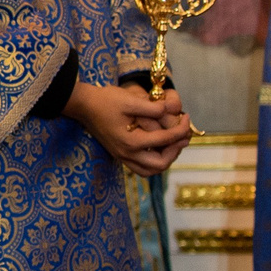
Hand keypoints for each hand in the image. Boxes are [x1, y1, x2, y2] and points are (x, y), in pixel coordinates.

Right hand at [63, 80, 193, 174]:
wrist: (83, 105)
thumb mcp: (130, 99)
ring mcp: (122, 156)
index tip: (187, 118)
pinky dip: (153, 162)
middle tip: (182, 135)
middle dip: (176, 150)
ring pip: (150, 170)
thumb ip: (152, 107)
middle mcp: (127, 154)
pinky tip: (158, 149)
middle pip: (160, 163)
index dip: (181, 129)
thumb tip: (171, 111)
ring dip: (165, 160)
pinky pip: (141, 168)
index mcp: (132, 141)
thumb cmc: (105, 100)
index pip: (165, 140)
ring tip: (172, 144)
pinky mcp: (119, 154)